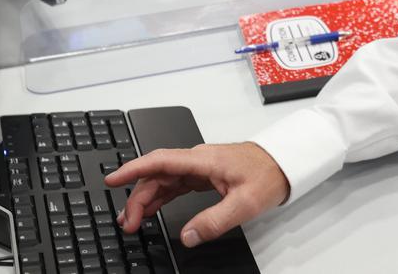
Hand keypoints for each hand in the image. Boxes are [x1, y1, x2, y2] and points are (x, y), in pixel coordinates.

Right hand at [107, 143, 289, 246]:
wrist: (285, 163)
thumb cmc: (268, 175)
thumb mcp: (244, 204)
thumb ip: (214, 221)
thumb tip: (188, 237)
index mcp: (203, 160)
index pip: (160, 161)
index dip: (133, 169)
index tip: (112, 179)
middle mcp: (197, 160)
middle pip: (157, 175)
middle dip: (137, 197)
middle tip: (128, 223)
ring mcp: (199, 166)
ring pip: (164, 180)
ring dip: (146, 199)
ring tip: (133, 221)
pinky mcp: (204, 174)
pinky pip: (175, 184)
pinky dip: (160, 197)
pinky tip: (152, 211)